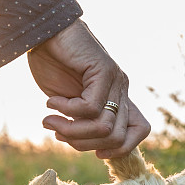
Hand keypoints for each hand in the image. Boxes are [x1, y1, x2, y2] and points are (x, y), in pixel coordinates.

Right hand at [27, 19, 150, 157]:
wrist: (44, 31)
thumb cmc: (52, 64)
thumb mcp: (69, 102)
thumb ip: (81, 121)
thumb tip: (81, 144)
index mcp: (117, 98)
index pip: (140, 130)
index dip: (122, 149)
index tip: (95, 152)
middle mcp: (121, 90)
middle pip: (116, 138)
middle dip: (82, 144)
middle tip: (57, 132)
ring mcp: (115, 80)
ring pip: (104, 128)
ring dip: (71, 130)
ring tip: (50, 120)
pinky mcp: (104, 70)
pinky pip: (90, 108)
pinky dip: (67, 111)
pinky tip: (52, 102)